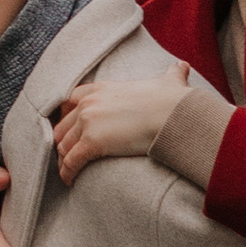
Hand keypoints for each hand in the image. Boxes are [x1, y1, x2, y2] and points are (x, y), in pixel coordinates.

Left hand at [50, 68, 183, 185]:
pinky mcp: (92, 142)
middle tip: (69, 156)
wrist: (174, 114)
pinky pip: (71, 161)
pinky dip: (67, 172)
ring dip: (64, 159)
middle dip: (63, 141)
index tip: (70, 130)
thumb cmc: (173, 100)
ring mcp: (88, 122)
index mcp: (101, 88)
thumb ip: (171, 74)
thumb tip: (182, 66)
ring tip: (69, 172)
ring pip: (63, 145)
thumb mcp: (168, 81)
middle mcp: (89, 103)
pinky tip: (70, 180)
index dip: (66, 117)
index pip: (70, 101)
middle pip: (62, 125)